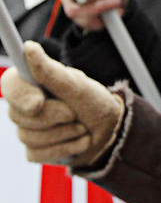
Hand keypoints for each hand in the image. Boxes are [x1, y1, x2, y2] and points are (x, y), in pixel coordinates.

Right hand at [0, 41, 124, 166]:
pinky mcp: (35, 150)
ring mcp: (27, 129)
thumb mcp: (76, 84)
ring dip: (65, 133)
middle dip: (56, 116)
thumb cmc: (93, 101)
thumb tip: (29, 48)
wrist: (109, 129)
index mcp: (31, 83)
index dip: (21, 96)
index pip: (9, 85)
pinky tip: (78, 140)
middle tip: (75, 112)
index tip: (39, 103)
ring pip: (31, 138)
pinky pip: (39, 154)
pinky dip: (66, 148)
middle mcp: (24, 106)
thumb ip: (50, 71)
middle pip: (21, 116)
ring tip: (81, 126)